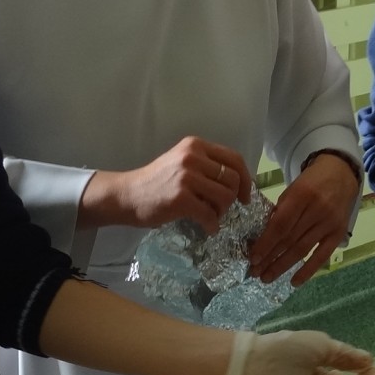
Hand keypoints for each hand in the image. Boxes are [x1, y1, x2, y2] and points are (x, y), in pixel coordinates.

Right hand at [95, 136, 251, 232]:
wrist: (127, 195)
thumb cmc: (156, 182)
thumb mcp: (181, 162)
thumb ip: (206, 166)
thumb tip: (238, 183)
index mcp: (195, 145)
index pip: (234, 159)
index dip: (246, 179)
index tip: (244, 195)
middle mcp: (192, 157)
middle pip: (232, 179)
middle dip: (232, 198)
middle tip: (221, 209)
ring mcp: (186, 177)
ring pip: (225, 197)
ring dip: (222, 211)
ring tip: (211, 216)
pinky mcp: (181, 198)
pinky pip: (210, 214)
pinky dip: (213, 225)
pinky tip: (208, 228)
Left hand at [249, 153, 362, 284]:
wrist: (340, 173)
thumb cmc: (311, 182)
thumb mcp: (292, 189)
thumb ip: (280, 211)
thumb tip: (263, 239)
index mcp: (301, 195)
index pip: (280, 224)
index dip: (266, 243)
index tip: (252, 258)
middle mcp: (317, 210)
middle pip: (289, 239)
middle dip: (270, 258)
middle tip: (255, 272)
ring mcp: (329, 223)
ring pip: (302, 249)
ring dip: (283, 266)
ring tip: (267, 277)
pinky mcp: (339, 233)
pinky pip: (322, 256)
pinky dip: (308, 270)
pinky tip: (294, 282)